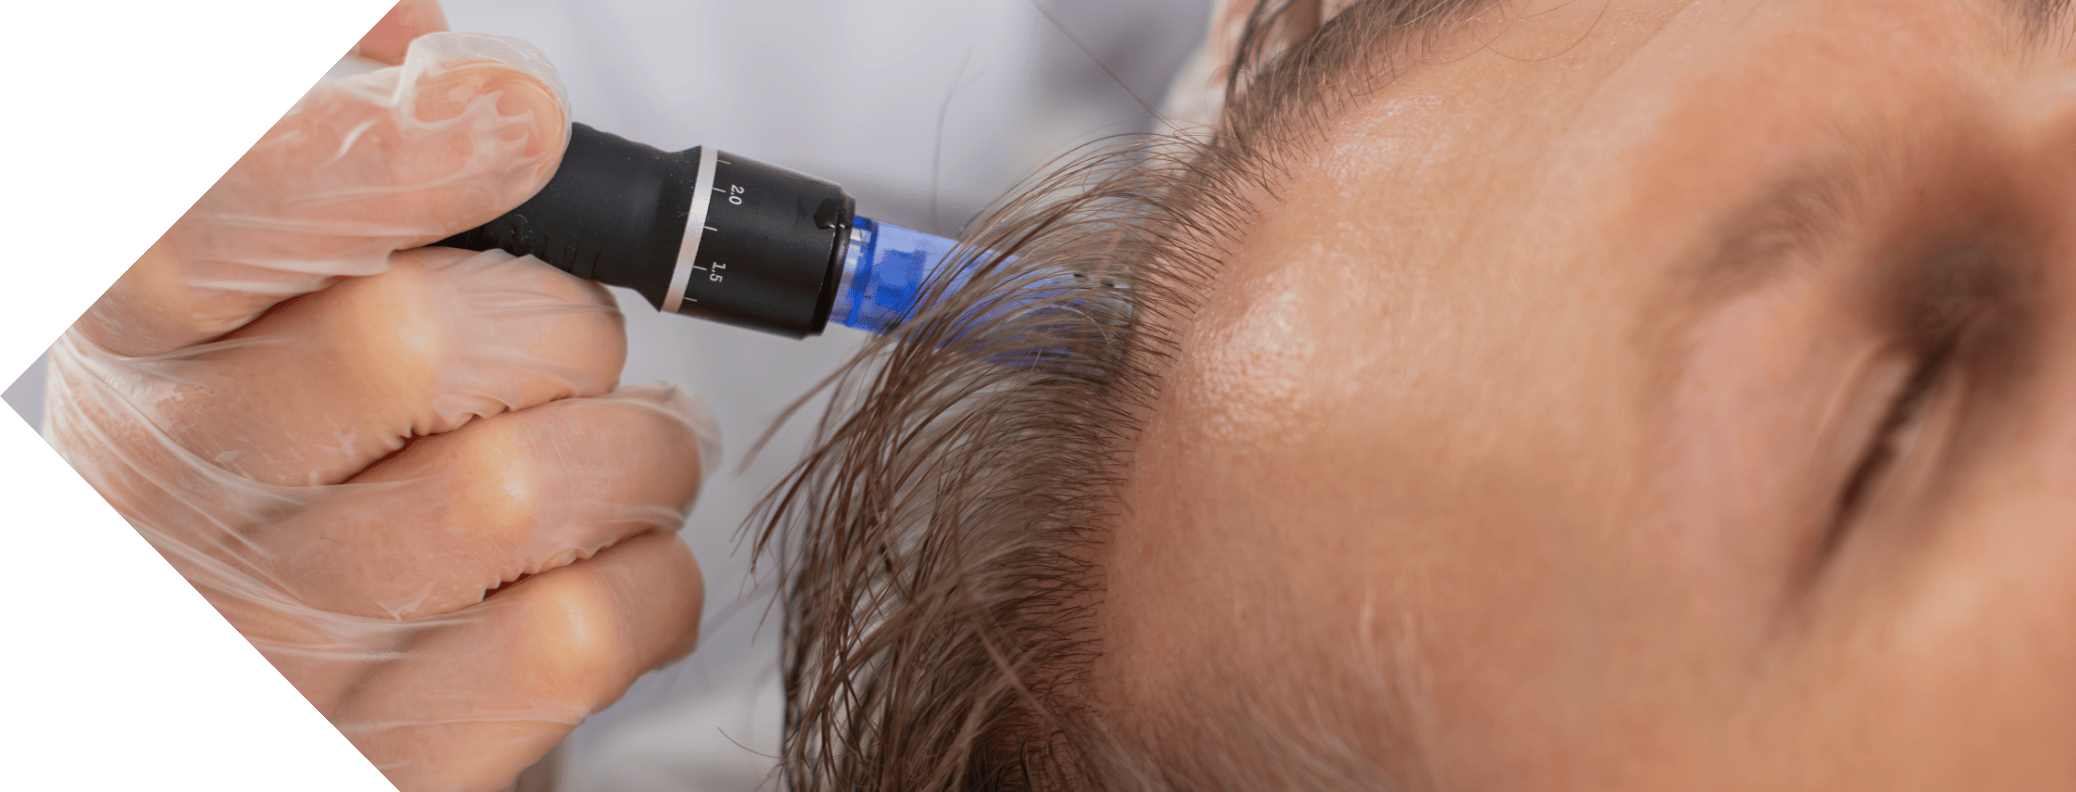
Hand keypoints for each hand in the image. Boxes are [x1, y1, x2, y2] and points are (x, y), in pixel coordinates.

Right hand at [46, 3, 711, 789]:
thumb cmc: (297, 448)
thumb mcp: (263, 282)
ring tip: (596, 455)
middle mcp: (188, 492)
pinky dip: (649, 575)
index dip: (381, 156)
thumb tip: (436, 56)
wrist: (258, 677)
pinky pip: (597, 626)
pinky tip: (597, 561)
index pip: (211, 221)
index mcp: (145, 343)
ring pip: (538, 486)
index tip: (512, 115)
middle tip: (551, 346)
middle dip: (556, 319)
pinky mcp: (399, 752)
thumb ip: (338, 141)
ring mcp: (287, 642)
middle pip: (419, 342)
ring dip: (631, 449)